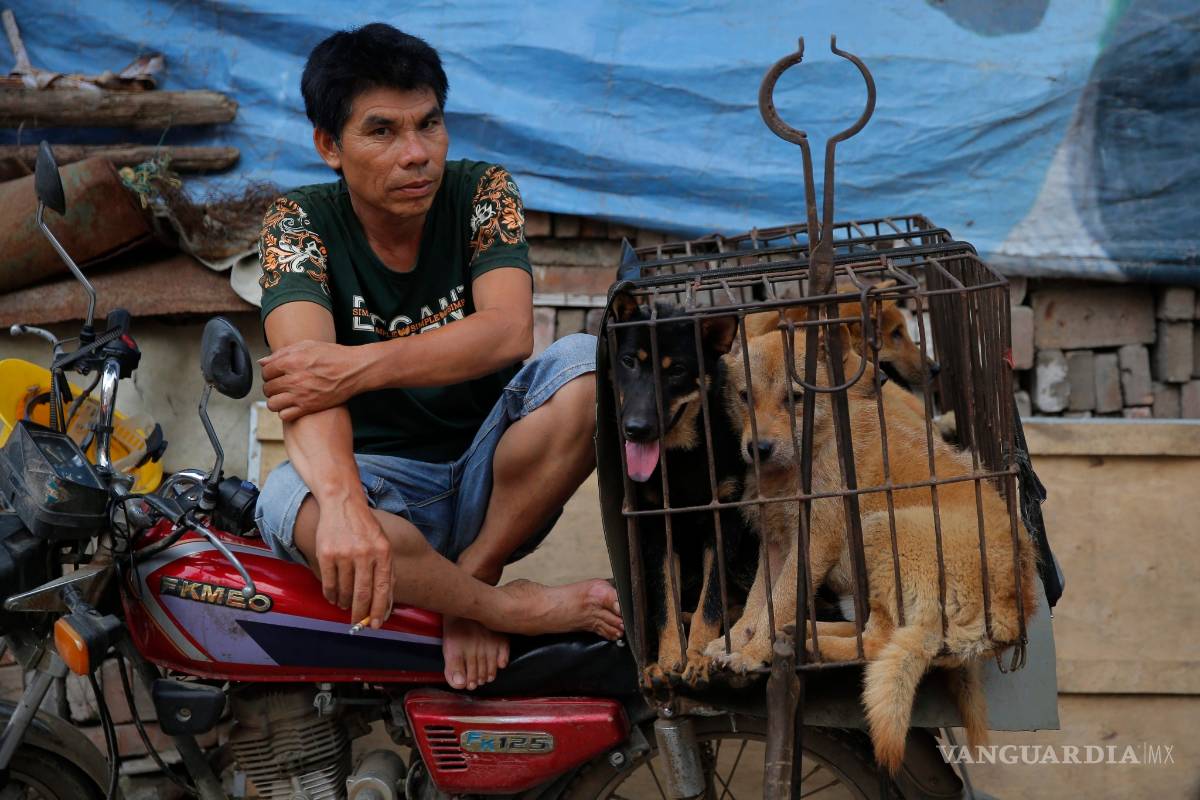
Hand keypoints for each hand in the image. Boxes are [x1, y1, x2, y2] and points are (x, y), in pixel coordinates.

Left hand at [261, 340, 364, 420]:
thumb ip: (283, 353)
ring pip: (272, 404)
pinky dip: (285, 412)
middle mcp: (294, 379)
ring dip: (275, 400)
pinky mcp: (309, 407)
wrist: (355, 370)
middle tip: (280, 385)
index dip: (269, 372)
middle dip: (271, 386)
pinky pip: (285, 415)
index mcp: (292, 361)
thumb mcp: (308, 346)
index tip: (275, 373)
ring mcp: (301, 395)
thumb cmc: (334, 356)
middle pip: (268, 388)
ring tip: (283, 397)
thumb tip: (263, 361)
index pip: (266, 371)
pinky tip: (292, 405)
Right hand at [314, 498, 393, 627]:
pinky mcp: (326, 554)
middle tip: (357, 624)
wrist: (342, 503)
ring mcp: (344, 554)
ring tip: (345, 606)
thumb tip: (385, 604)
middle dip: (360, 613)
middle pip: (363, 593)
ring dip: (345, 603)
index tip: (375, 625)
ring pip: (344, 590)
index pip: (383, 588)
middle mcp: (365, 554)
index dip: (379, 609)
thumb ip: (386, 571)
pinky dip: (331, 595)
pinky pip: (328, 583)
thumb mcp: (383, 544)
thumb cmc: (365, 528)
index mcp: (383, 552)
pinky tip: (333, 598)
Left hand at [442, 617, 508, 689]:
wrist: (466, 607)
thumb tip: (460, 684)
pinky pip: (504, 655)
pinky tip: (499, 665)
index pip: (468, 675)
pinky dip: (502, 662)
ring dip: (489, 674)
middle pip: (480, 672)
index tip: (470, 685)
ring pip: (491, 667)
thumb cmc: (456, 629)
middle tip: (479, 682)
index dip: (470, 681)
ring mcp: (488, 644)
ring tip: (487, 677)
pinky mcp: (500, 639)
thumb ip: (452, 668)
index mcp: (459, 653)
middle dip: (479, 679)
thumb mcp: (448, 649)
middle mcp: (475, 649)